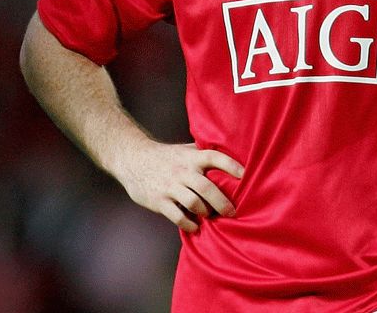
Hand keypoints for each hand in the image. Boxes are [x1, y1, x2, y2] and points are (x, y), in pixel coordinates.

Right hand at [110, 141, 243, 231]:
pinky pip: (178, 217)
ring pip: (194, 203)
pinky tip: (195, 226)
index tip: (244, 175)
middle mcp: (181, 171)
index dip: (230, 165)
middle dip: (222, 203)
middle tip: (232, 212)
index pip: (213, 157)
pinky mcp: (159, 200)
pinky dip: (190, 224)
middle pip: (206, 187)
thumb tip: (233, 155)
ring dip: (206, 212)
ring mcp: (169, 186)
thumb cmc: (165, 157)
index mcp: (190, 157)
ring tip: (210, 216)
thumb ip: (203, 154)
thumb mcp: (184, 150)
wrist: (132, 159)